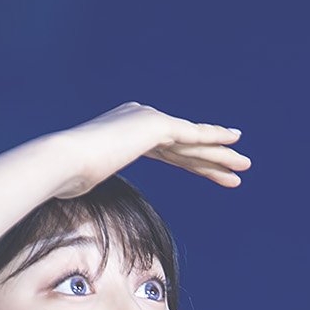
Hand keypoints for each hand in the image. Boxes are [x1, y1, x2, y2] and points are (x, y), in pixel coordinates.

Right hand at [52, 102, 250, 198]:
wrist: (63, 161)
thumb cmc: (65, 176)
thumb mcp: (81, 180)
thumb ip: (86, 179)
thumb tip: (70, 192)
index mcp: (124, 130)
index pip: (167, 150)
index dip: (191, 162)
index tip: (209, 171)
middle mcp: (138, 117)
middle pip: (184, 145)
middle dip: (211, 159)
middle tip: (237, 169)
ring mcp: (147, 119)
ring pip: (192, 141)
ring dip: (221, 154)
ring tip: (245, 166)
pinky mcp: (155, 125)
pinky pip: (193, 134)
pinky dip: (214, 138)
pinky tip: (234, 140)